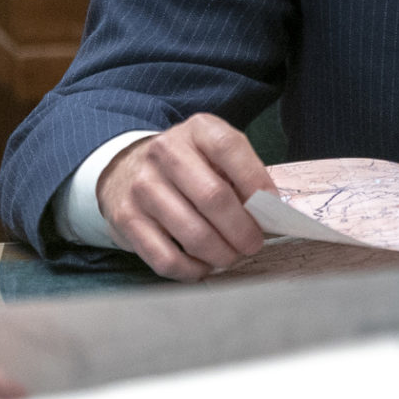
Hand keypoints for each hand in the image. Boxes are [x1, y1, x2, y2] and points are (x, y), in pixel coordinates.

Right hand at [96, 114, 272, 280]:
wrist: (126, 168)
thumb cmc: (188, 165)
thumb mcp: (215, 154)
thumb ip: (242, 175)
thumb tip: (269, 212)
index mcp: (198, 130)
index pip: (229, 148)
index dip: (255, 181)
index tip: (272, 207)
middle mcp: (165, 153)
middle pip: (213, 197)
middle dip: (242, 229)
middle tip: (254, 243)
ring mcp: (142, 186)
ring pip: (192, 233)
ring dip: (220, 253)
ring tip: (231, 256)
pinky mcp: (126, 219)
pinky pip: (165, 257)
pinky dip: (191, 269)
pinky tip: (203, 265)